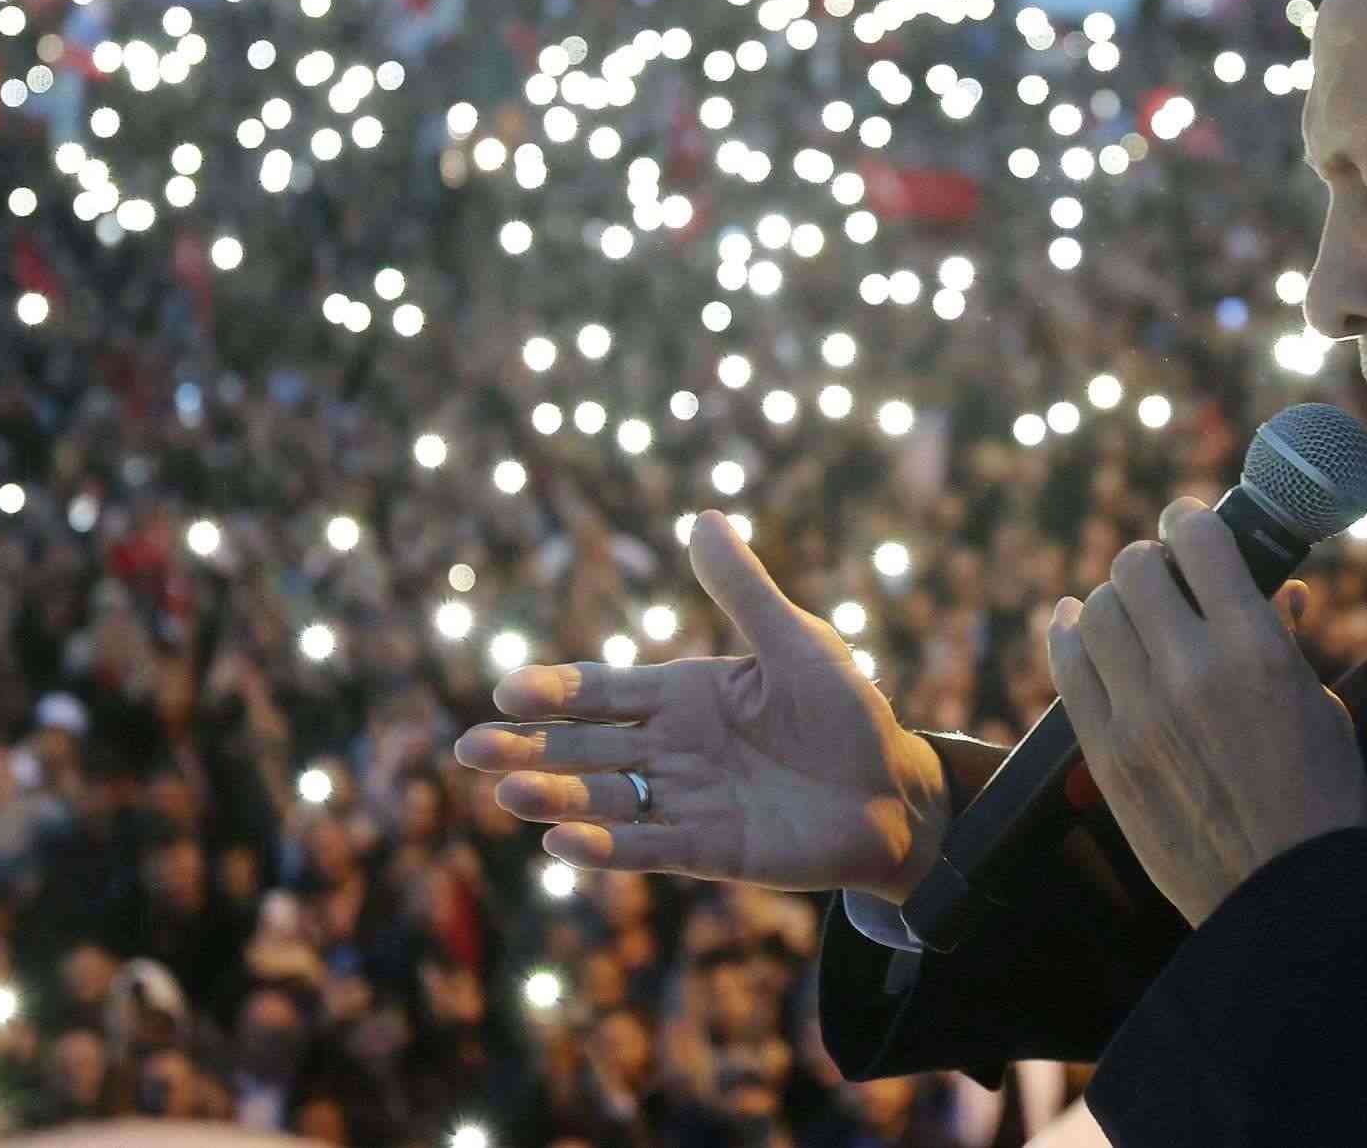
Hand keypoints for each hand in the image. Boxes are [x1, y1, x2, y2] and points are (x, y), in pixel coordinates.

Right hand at [455, 511, 950, 900]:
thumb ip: (745, 590)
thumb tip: (703, 516)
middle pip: (585, 749)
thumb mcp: (797, 642)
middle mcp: (672, 749)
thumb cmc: (847, 712)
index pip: (602, 691)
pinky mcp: (711, 849)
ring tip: (509, 793)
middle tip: (471, 749)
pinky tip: (561, 846)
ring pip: (605, 799)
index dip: (555, 691)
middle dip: (529, 749)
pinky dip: (606, 849)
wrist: (896, 792)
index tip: (507, 690)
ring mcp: (686, 800)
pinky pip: (649, 847)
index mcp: (683, 695)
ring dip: (556, 798)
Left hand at [1047, 498, 1366, 927]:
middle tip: (1161, 577)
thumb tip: (1274, 586)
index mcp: (1254, 649)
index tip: (1189, 526)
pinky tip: (1075, 624)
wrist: (1284, 894)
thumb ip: (1281, 638)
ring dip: (1112, 600)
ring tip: (1128, 610)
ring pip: (1094, 612)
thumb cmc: (1319, 795)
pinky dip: (1068, 635)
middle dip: (1149, 563)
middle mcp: (1190, 670)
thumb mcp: (1316, 703)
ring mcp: (1139, 714)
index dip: (1189, 522)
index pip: (1196, 540)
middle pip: (1133, 568)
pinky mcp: (1105, 754)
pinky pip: (1066, 667)